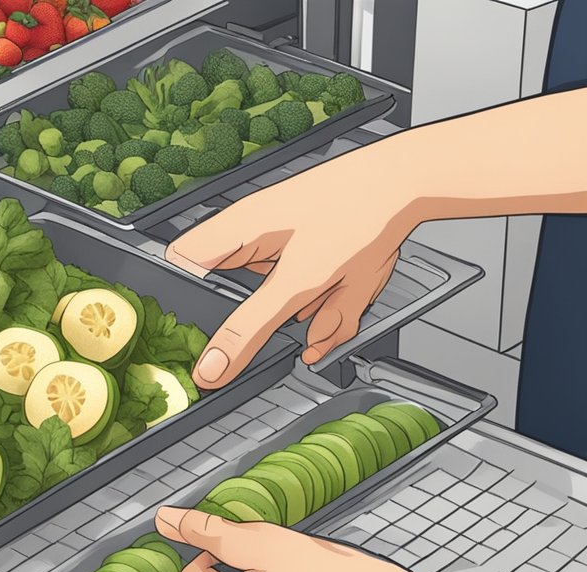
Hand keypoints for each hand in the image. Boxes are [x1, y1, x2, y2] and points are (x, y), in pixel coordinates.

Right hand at [164, 146, 415, 388]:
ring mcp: (282, 248)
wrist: (410, 184)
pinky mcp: (312, 259)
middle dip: (263, 321)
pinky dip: (329, 308)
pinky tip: (345, 298)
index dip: (182, 308)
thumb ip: (248, 330)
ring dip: (307, 311)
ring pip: (276, 302)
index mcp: (231, 232)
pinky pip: (308, 301)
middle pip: (230, 297)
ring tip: (333, 294)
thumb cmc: (353, 212)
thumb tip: (210, 369)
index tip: (193, 342)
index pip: (178, 273)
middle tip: (286, 315)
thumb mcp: (295, 284)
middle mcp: (250, 237)